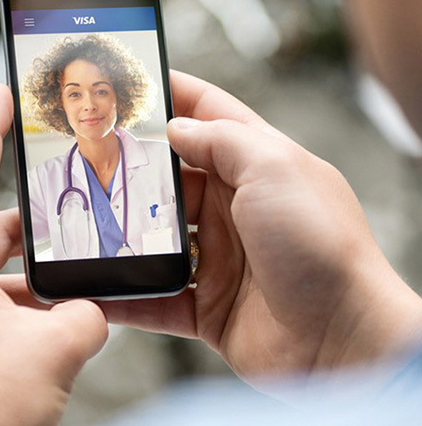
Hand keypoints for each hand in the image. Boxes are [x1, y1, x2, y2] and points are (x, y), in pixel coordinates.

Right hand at [100, 71, 421, 390]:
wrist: (343, 342)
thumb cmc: (321, 245)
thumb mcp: (275, 168)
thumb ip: (223, 140)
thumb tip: (175, 129)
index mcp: (258, 165)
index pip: (209, 114)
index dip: (173, 94)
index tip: (132, 83)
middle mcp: (236, 208)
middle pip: (173, 178)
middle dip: (134, 167)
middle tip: (89, 156)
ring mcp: (220, 257)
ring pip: (158, 237)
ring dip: (124, 232)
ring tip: (83, 222)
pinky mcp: (207, 305)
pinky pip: (155, 296)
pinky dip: (126, 294)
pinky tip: (94, 287)